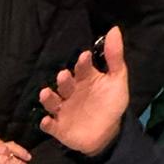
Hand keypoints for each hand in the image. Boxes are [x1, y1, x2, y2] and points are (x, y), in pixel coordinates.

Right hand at [39, 25, 128, 156]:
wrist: (107, 133)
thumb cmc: (111, 104)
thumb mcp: (117, 80)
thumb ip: (115, 57)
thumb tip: (114, 29)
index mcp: (84, 79)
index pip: (82, 68)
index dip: (83, 62)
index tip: (86, 56)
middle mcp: (71, 93)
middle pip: (64, 84)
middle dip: (63, 80)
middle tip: (64, 76)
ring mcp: (63, 110)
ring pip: (52, 102)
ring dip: (48, 98)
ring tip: (45, 93)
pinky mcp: (59, 128)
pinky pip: (50, 125)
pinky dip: (46, 124)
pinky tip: (46, 121)